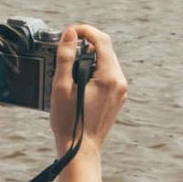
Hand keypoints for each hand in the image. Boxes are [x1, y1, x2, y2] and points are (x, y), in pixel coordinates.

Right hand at [50, 24, 126, 156]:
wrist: (80, 151)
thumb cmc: (69, 122)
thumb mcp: (61, 87)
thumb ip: (66, 57)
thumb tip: (70, 34)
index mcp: (109, 77)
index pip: (101, 40)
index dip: (85, 30)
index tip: (69, 32)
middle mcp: (120, 82)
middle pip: (106, 49)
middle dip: (86, 44)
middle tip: (65, 47)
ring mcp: (121, 91)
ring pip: (107, 62)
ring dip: (89, 57)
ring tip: (69, 66)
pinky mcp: (118, 98)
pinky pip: (108, 75)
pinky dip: (94, 70)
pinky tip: (78, 80)